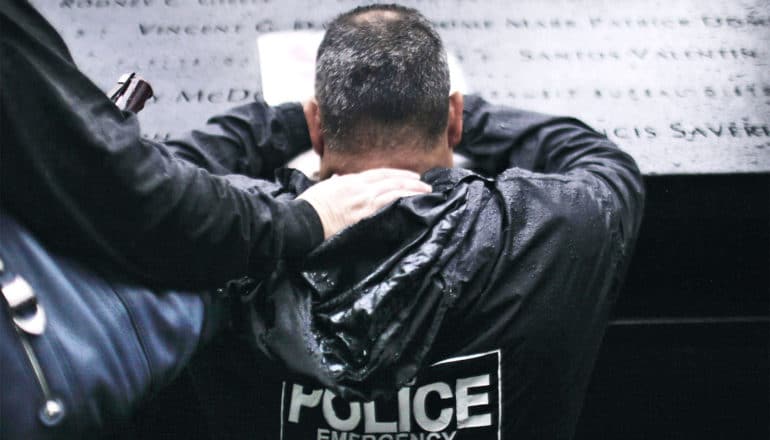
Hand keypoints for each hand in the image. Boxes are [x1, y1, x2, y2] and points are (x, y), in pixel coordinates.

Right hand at [298, 168, 430, 238]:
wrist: (304, 221)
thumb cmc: (309, 207)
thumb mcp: (324, 188)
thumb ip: (337, 184)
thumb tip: (341, 181)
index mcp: (350, 180)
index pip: (379, 173)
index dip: (396, 173)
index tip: (410, 175)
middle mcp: (360, 188)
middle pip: (391, 180)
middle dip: (410, 180)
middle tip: (425, 184)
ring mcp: (364, 202)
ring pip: (395, 191)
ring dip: (412, 190)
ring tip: (426, 192)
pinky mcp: (366, 216)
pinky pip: (390, 206)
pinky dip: (403, 202)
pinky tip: (414, 203)